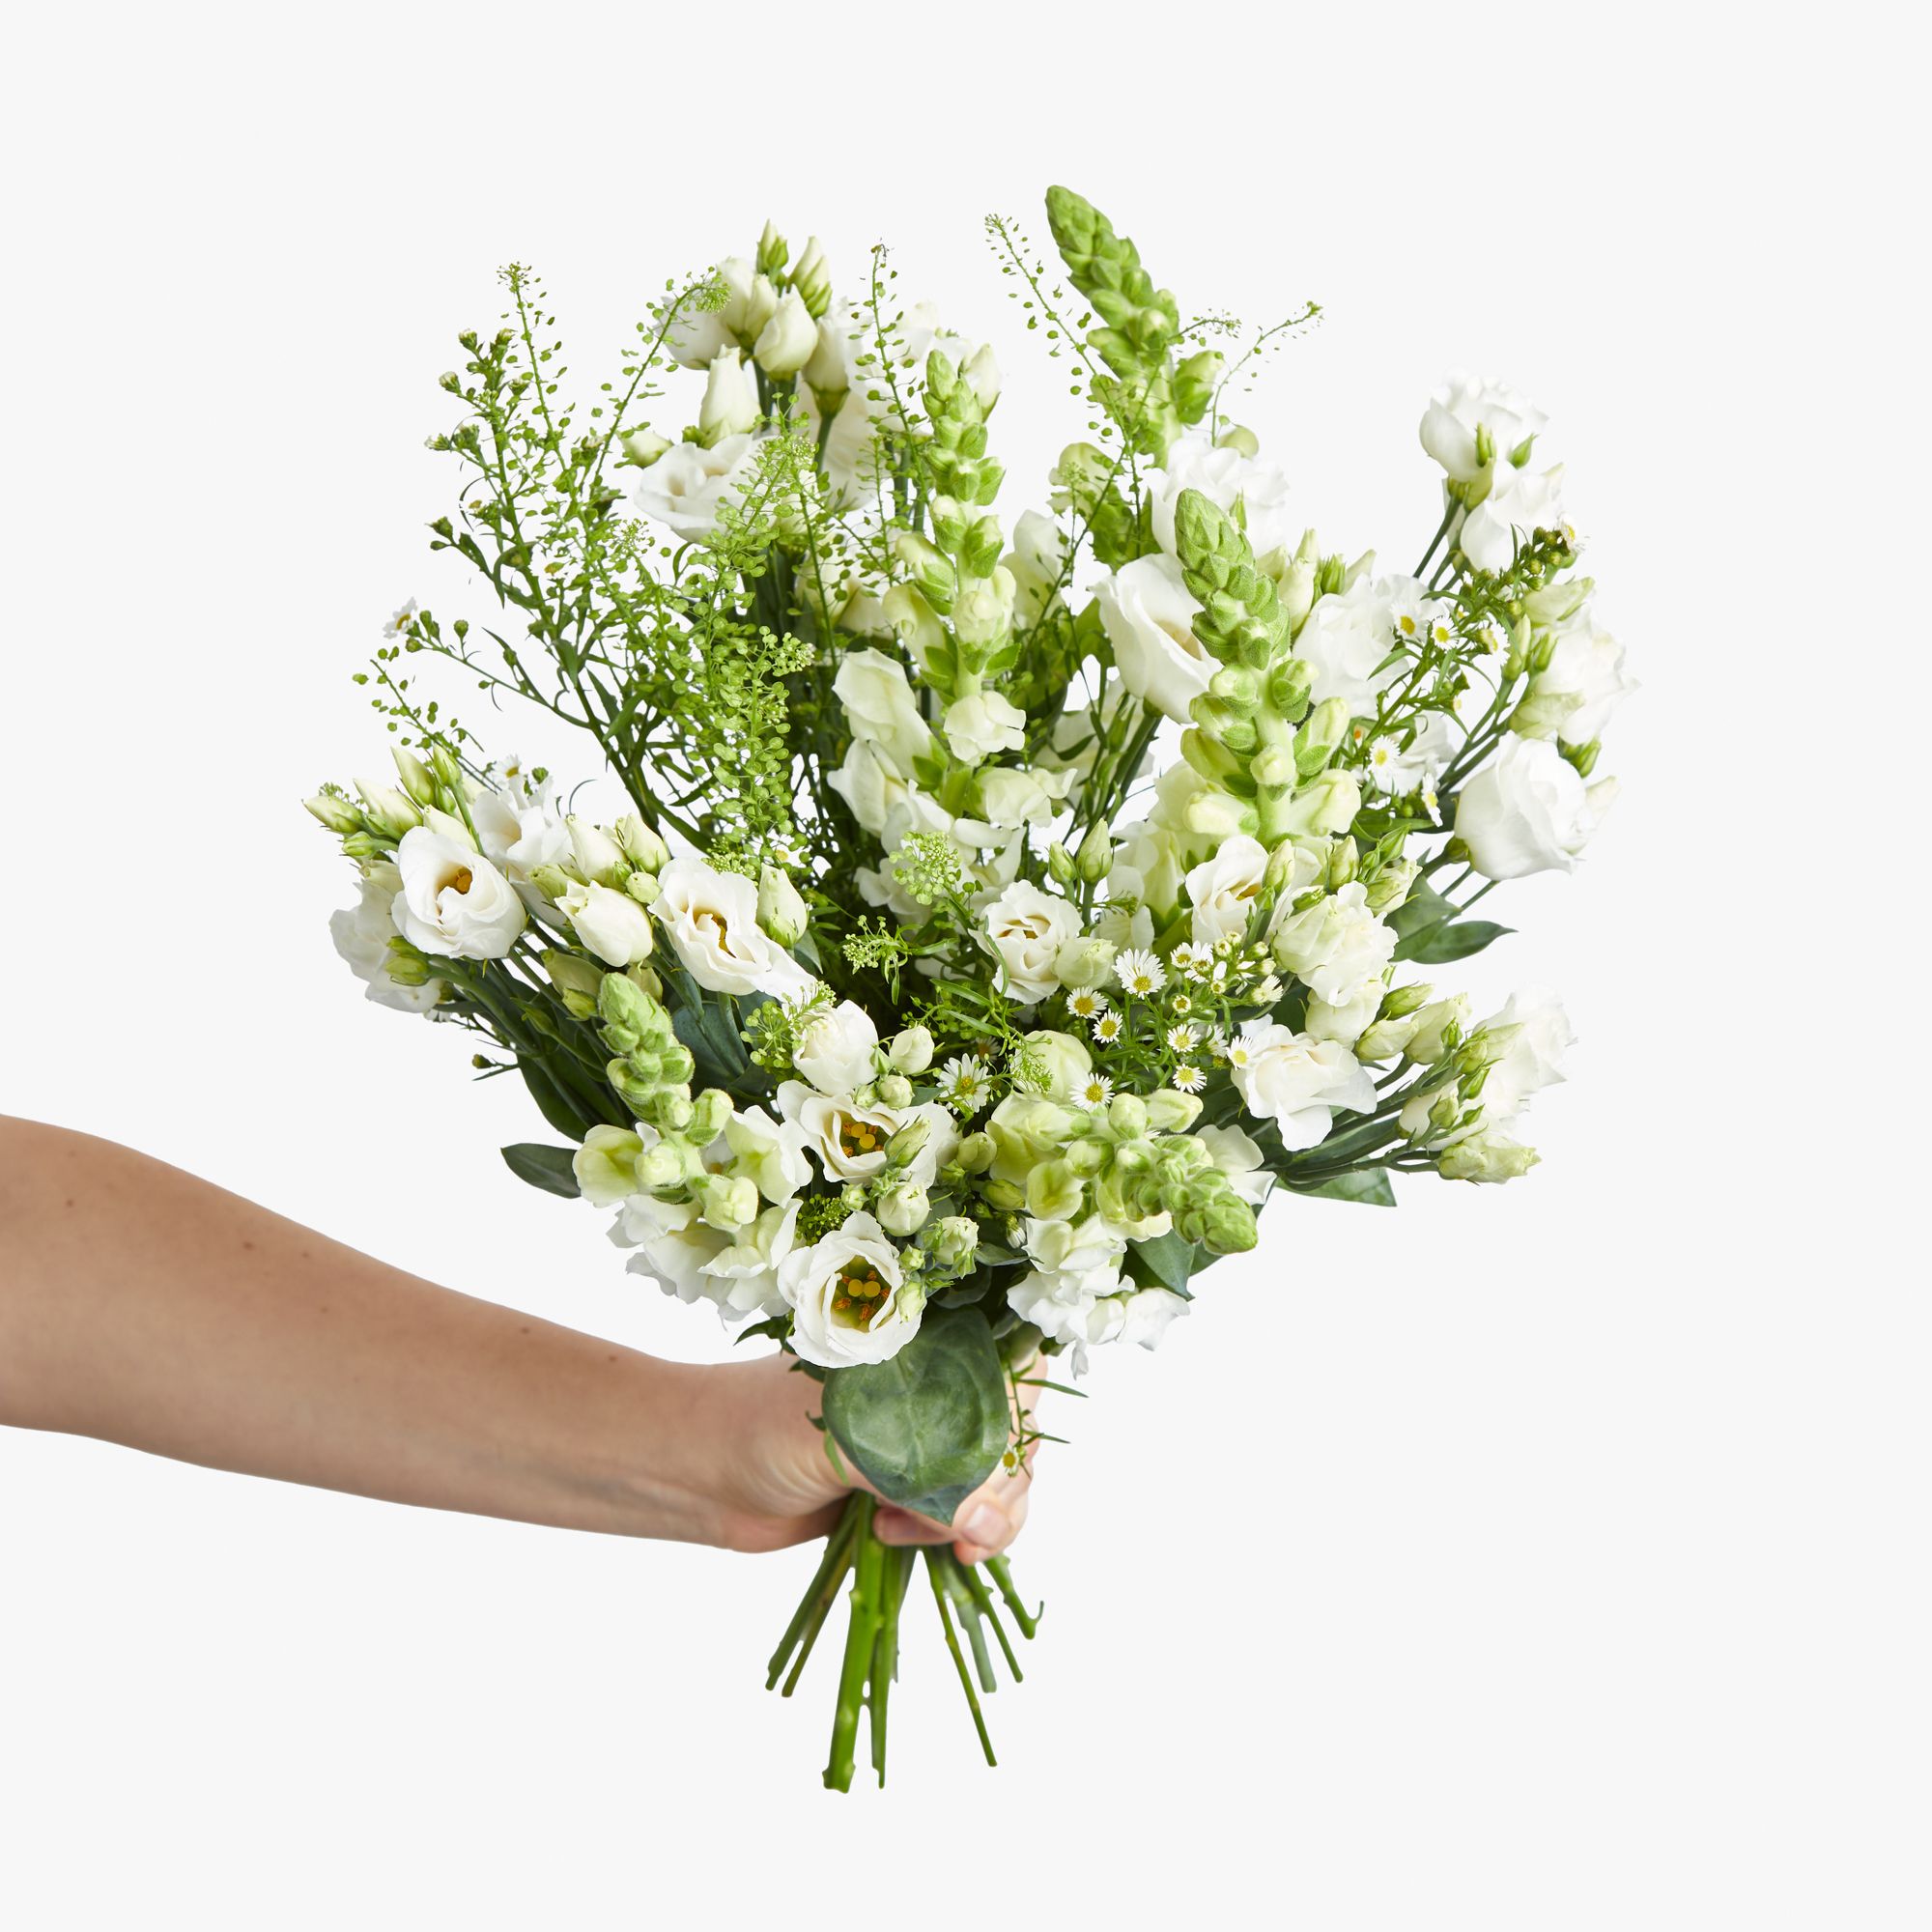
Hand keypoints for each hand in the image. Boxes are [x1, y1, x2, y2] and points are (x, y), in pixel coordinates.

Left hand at [688, 1350, 1038, 1563]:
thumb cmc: (760, 1426)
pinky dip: (953, 1537)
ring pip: (999, 1485)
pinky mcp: (911, 1486)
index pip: (1018, 1372)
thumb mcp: (851, 1438)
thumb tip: (987, 1518)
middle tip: (957, 1525)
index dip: (1019, 1425)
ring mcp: (925, 1436)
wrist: (697, 1471)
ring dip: (972, 1520)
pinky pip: (966, 1516)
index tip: (991, 1475)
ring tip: (905, 1528)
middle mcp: (937, 1382)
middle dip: (998, 1489)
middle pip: (1018, 1436)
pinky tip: (902, 1537)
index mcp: (928, 1341)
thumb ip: (924, 1472)